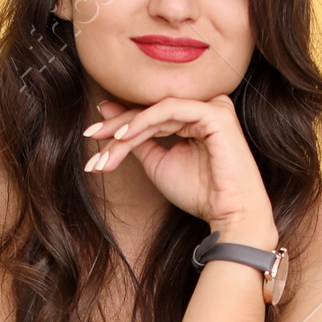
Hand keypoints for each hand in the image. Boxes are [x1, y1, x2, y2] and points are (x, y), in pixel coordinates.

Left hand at [83, 93, 276, 242]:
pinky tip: (125, 136)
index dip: (120, 125)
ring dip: (126, 129)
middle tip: (91, 136)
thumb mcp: (158, 163)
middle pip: (151, 110)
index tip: (93, 136)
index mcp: (195, 117)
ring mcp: (213, 107)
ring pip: (157, 110)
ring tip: (106, 146)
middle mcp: (205, 107)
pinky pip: (170, 109)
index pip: (151, 115)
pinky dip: (145, 122)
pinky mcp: (215, 113)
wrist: (229, 215)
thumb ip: (136, 139)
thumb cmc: (200, 193)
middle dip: (118, 126)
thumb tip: (108, 112)